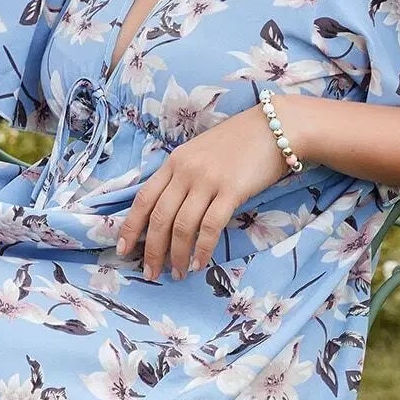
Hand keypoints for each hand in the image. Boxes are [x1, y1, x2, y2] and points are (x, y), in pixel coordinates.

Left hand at [114, 95, 309, 279]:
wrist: (275, 126)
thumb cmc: (239, 141)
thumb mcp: (199, 153)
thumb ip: (182, 176)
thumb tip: (168, 211)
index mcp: (174, 162)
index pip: (143, 198)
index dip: (130, 227)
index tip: (124, 249)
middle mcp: (185, 171)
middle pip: (159, 217)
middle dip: (151, 250)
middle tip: (151, 273)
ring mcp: (208, 180)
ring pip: (182, 226)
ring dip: (176, 255)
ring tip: (177, 273)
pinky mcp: (232, 191)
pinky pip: (210, 227)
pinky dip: (202, 249)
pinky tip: (199, 263)